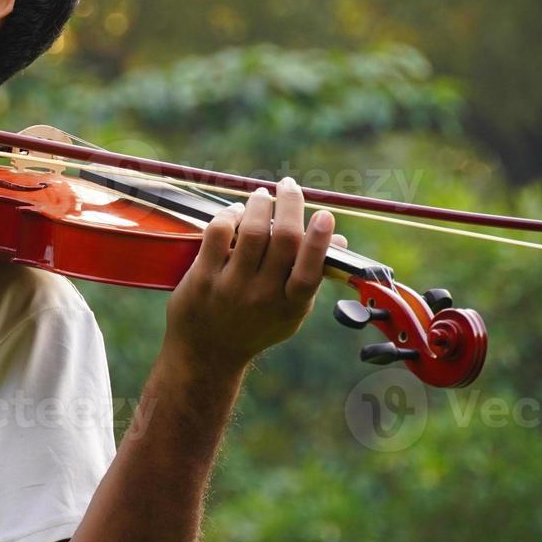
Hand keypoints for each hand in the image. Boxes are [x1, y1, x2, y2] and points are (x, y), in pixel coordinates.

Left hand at [164, 177, 346, 371]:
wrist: (207, 354)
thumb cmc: (254, 326)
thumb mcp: (289, 311)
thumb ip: (311, 276)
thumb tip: (338, 238)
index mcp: (291, 306)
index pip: (310, 271)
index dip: (319, 241)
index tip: (324, 214)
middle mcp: (263, 297)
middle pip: (282, 241)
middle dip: (289, 204)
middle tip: (289, 187)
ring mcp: (231, 288)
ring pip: (251, 232)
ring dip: (259, 205)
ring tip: (261, 196)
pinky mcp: (203, 279)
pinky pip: (218, 234)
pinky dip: (229, 215)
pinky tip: (234, 212)